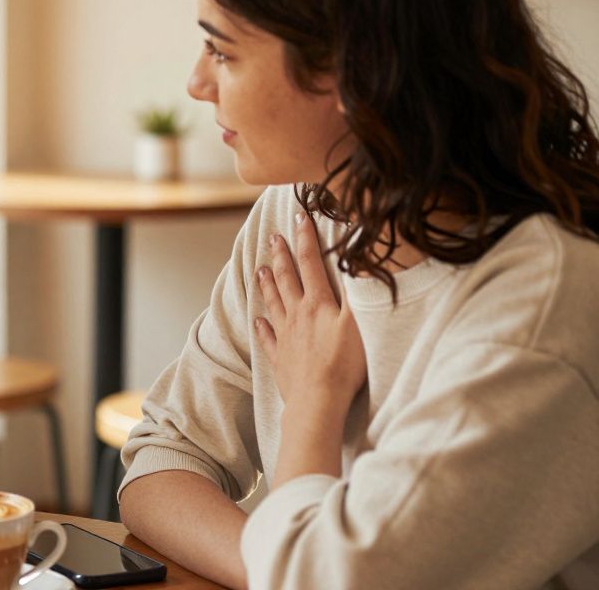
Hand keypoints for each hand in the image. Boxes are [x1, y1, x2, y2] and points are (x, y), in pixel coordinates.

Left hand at [255, 211, 365, 413]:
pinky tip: (258, 320)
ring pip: (274, 303)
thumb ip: (358, 293)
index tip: (299, 217)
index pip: (310, 262)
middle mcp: (297, 315)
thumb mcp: (359, 323)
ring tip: (260, 269)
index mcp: (317, 303)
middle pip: (287, 278)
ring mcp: (285, 336)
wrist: (317, 400)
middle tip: (272, 237)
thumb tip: (356, 262)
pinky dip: (263, 327)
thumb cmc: (343, 363)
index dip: (304, 238)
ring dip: (268, 284)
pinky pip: (268, 338)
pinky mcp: (280, 358)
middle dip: (281, 254)